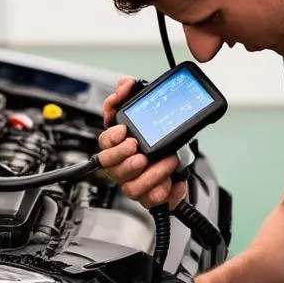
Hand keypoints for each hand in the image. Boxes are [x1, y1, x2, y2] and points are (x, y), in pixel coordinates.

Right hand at [97, 77, 187, 208]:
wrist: (178, 165)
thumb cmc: (156, 141)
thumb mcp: (147, 115)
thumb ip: (132, 97)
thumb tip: (125, 83)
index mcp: (119, 146)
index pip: (105, 140)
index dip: (111, 135)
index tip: (122, 129)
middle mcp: (123, 166)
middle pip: (109, 165)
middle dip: (120, 155)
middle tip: (135, 146)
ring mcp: (134, 182)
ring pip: (130, 185)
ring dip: (148, 174)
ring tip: (165, 161)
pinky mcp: (149, 196)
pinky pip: (151, 200)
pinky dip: (162, 190)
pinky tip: (172, 180)